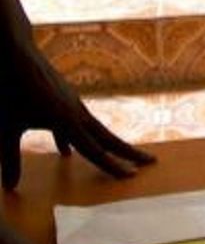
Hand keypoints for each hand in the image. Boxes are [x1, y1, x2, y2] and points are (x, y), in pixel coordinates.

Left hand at [0, 40, 152, 188]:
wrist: (16, 56)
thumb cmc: (10, 91)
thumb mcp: (8, 128)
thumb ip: (11, 159)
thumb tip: (11, 187)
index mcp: (67, 121)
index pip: (94, 150)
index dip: (112, 166)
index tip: (132, 176)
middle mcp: (77, 113)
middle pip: (108, 137)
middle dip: (129, 152)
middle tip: (151, 161)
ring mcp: (73, 104)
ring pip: (97, 129)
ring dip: (110, 144)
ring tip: (123, 156)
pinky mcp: (65, 100)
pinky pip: (79, 123)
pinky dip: (79, 138)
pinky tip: (65, 152)